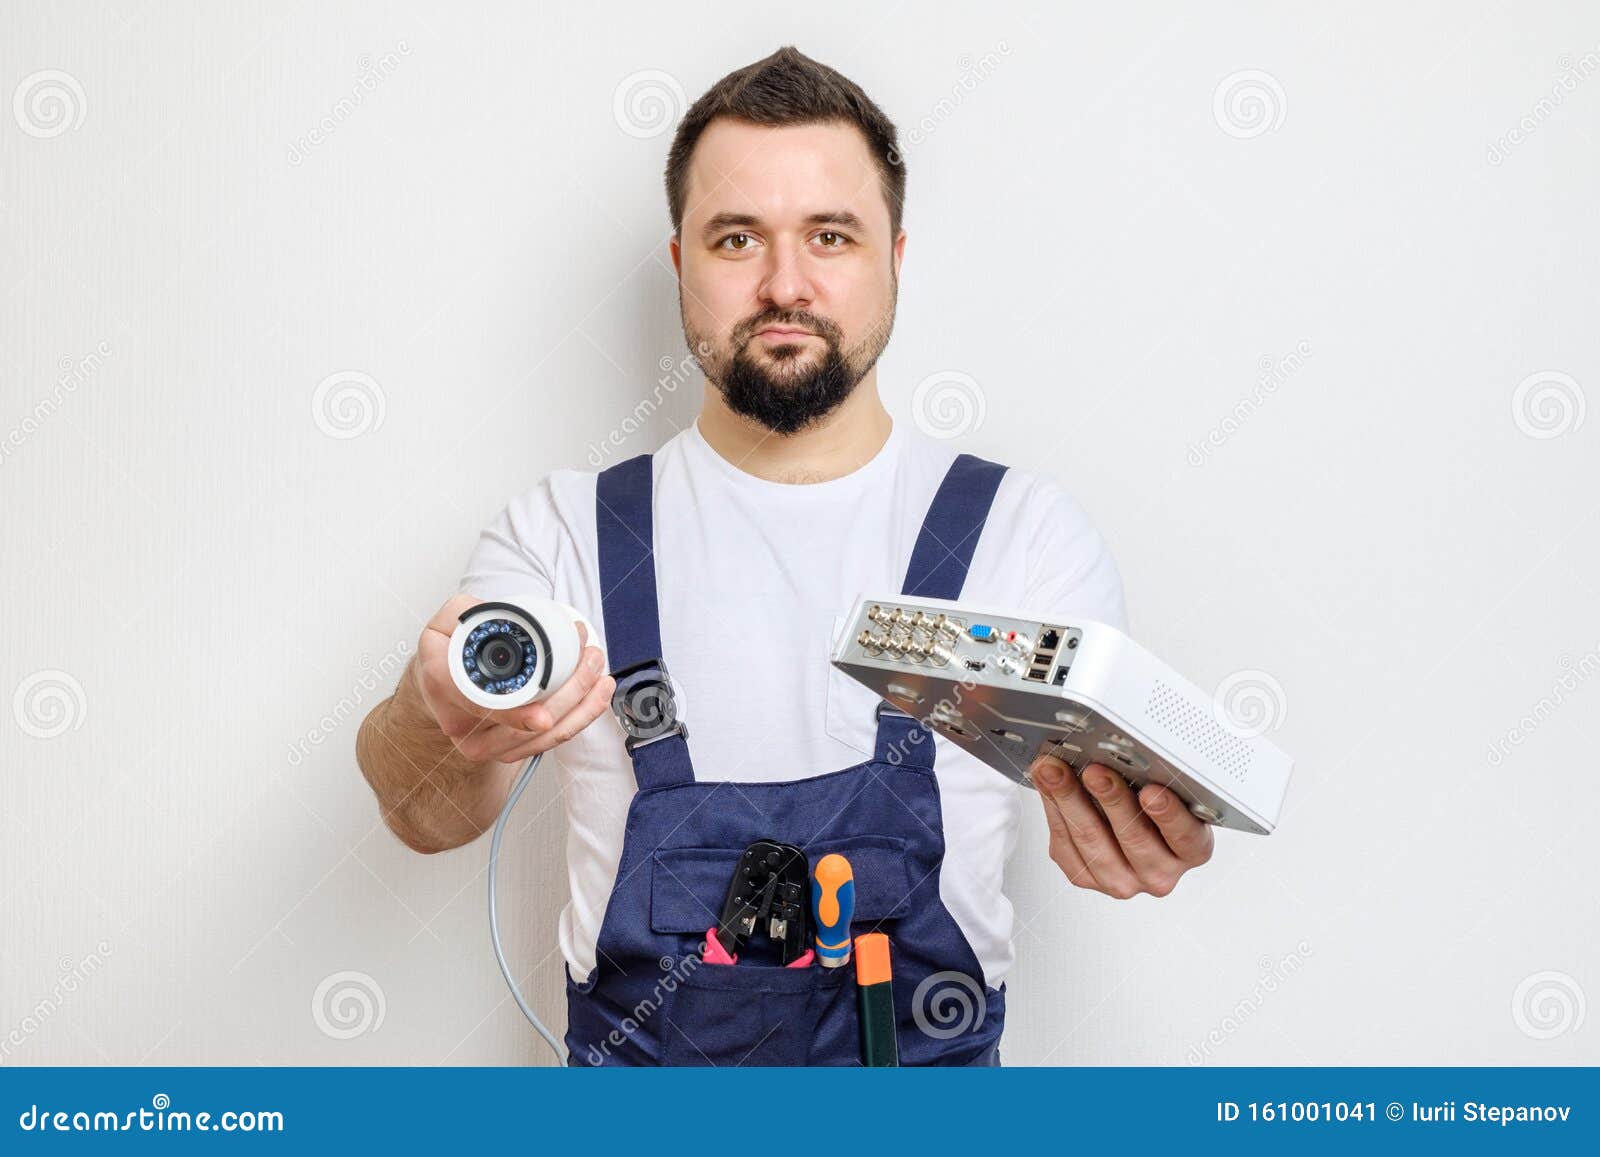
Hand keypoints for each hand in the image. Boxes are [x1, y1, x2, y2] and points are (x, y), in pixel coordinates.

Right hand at [412, 594, 614, 763]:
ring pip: (540, 739)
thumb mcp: (446, 620)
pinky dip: (578, 720)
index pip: (478, 705)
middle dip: (567, 696)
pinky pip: (547, 743)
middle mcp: (460, 724)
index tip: (543, 717)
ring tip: (599, 675)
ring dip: (579, 708)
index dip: (513, 715)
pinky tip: (596, 697)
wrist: (442, 684)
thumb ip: (466, 610)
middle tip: (590, 660)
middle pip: (521, 728)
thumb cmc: (448, 651)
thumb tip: (499, 615)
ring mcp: (483, 743)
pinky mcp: (506, 750)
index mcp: (443, 686)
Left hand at [1031, 754, 1212, 898]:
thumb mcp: (1166, 788)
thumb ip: (1154, 775)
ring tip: (1057, 773)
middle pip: (1134, 838)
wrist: (1126, 825)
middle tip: (1095, 772)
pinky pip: (1066, 847)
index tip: (1152, 792)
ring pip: (1092, 842)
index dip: (1168, 815)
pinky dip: (1054, 811)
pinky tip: (1047, 788)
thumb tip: (1122, 747)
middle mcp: (1159, 872)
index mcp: (1191, 850)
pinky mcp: (1086, 878)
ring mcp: (1122, 881)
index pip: (1185, 836)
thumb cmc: (1150, 804)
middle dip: (1111, 800)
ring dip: (1071, 801)